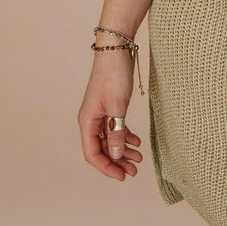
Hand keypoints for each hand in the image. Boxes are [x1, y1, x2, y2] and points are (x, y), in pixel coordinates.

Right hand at [78, 50, 142, 180]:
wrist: (116, 49)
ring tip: (139, 159)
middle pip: (102, 149)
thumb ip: (117, 133)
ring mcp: (100, 113)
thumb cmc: (113, 75)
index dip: (106, 167)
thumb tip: (117, 156)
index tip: (122, 177)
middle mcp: (91, 120)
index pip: (92, 153)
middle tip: (134, 171)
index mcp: (87, 121)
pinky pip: (116, 128)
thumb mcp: (118, 107)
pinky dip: (126, 136)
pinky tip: (137, 142)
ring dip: (123, 151)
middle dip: (117, 162)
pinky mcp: (110, 107)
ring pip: (110, 140)